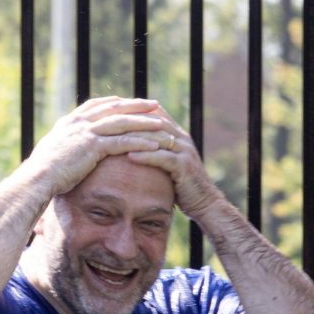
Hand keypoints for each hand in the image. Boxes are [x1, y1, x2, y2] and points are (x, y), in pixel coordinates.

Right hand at [24, 96, 168, 197]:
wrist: (36, 179)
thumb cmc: (41, 173)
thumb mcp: (51, 154)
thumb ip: (62, 147)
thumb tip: (64, 152)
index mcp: (69, 122)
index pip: (97, 105)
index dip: (116, 103)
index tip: (130, 101)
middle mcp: (79, 123)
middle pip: (114, 108)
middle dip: (136, 106)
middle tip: (154, 104)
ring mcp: (86, 133)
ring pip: (123, 123)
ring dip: (144, 122)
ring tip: (163, 123)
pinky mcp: (93, 147)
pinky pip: (123, 141)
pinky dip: (140, 141)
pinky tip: (155, 144)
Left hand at [121, 105, 223, 220]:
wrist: (205, 203)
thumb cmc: (180, 185)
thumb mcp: (167, 164)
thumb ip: (154, 152)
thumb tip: (129, 147)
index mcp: (178, 135)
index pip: (155, 114)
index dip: (134, 111)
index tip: (111, 113)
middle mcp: (182, 139)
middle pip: (154, 122)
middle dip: (130, 120)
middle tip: (108, 122)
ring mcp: (185, 151)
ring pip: (157, 137)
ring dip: (134, 136)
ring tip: (113, 137)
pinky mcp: (185, 166)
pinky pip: (163, 157)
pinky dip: (146, 155)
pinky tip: (129, 156)